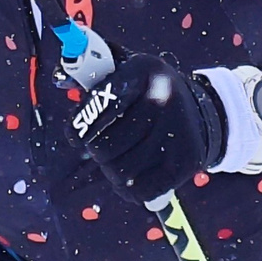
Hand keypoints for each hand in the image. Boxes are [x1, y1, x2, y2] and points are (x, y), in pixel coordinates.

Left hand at [70, 50, 225, 203]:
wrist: (199, 115)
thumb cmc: (145, 94)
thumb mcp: (124, 71)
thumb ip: (92, 75)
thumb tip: (62, 81)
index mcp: (144, 69)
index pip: (104, 100)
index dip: (81, 123)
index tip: (74, 135)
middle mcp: (165, 98)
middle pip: (106, 145)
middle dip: (95, 150)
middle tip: (98, 147)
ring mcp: (178, 133)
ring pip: (119, 172)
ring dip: (110, 170)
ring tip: (116, 159)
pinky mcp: (185, 163)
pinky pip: (141, 191)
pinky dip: (128, 189)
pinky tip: (130, 175)